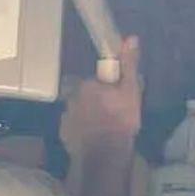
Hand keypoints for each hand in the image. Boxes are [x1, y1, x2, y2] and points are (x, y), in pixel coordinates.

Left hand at [59, 36, 142, 158]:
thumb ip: (128, 66)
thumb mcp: (130, 91)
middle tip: (108, 114)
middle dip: (92, 102)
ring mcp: (65, 118)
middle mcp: (71, 99)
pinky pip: (72, 128)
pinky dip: (80, 131)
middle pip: (81, 96)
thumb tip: (130, 39)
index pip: (92, 82)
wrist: (105, 156)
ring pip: (76, 112)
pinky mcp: (63, 135)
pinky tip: (92, 139)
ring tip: (101, 129)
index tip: (113, 100)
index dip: (102, 90)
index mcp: (86, 85)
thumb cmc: (120, 121)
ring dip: (85, 116)